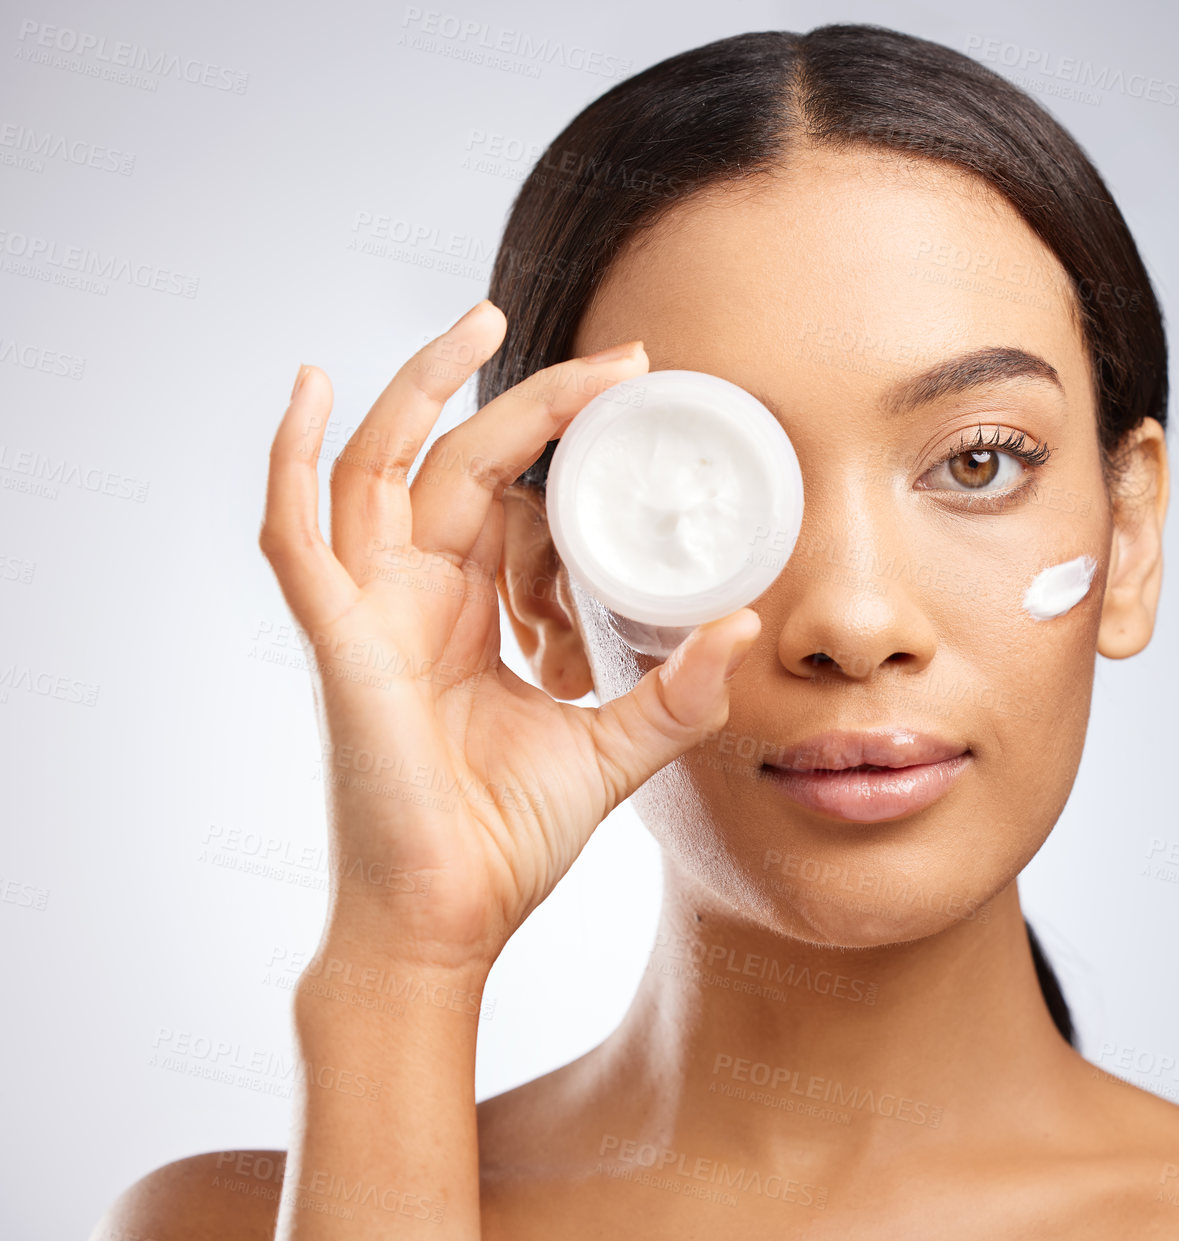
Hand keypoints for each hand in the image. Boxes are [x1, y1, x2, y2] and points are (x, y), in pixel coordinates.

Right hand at [257, 300, 759, 971]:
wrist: (448, 921)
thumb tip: (744, 626)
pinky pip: (295, 535)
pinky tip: (308, 388)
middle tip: (617, 360)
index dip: (562, 438)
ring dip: (421, 389)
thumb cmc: (505, 839)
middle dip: (531, 400)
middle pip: (456, 459)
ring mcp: (369, 612)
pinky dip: (291, 460)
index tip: (632, 392)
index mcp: (469, 614)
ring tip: (481, 319)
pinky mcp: (338, 641)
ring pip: (378, 468)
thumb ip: (676, 692)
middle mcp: (415, 598)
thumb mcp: (612, 749)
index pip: (508, 494)